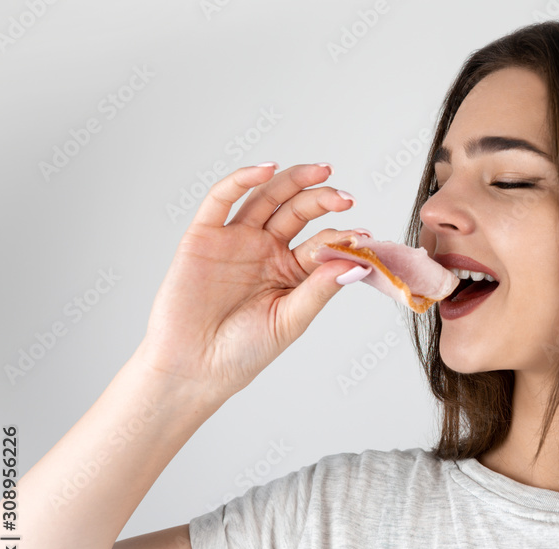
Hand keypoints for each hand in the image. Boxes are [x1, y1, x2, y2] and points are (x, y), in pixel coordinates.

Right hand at [135, 163, 368, 400]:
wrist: (194, 368)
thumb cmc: (243, 351)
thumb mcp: (289, 320)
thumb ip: (319, 289)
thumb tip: (357, 263)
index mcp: (290, 271)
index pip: (321, 243)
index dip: (342, 236)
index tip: (364, 236)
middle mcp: (265, 250)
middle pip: (297, 212)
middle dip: (323, 199)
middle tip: (345, 197)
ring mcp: (236, 240)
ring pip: (267, 198)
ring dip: (293, 181)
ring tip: (321, 172)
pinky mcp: (204, 236)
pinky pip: (221, 200)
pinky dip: (241, 180)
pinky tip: (266, 169)